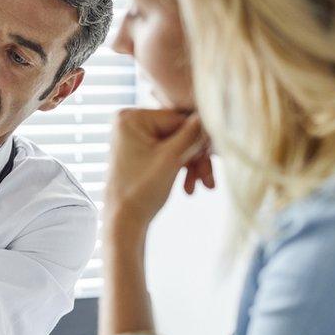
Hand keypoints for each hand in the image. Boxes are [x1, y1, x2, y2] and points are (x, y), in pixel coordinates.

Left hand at [103, 108, 211, 231]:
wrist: (123, 221)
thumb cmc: (141, 191)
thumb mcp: (171, 159)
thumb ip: (192, 134)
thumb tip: (210, 113)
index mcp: (131, 117)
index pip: (178, 119)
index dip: (198, 138)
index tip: (210, 157)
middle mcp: (131, 122)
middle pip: (179, 132)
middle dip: (196, 157)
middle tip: (208, 180)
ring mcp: (136, 136)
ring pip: (178, 144)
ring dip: (192, 165)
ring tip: (204, 187)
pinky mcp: (142, 150)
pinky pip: (169, 152)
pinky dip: (181, 168)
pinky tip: (190, 188)